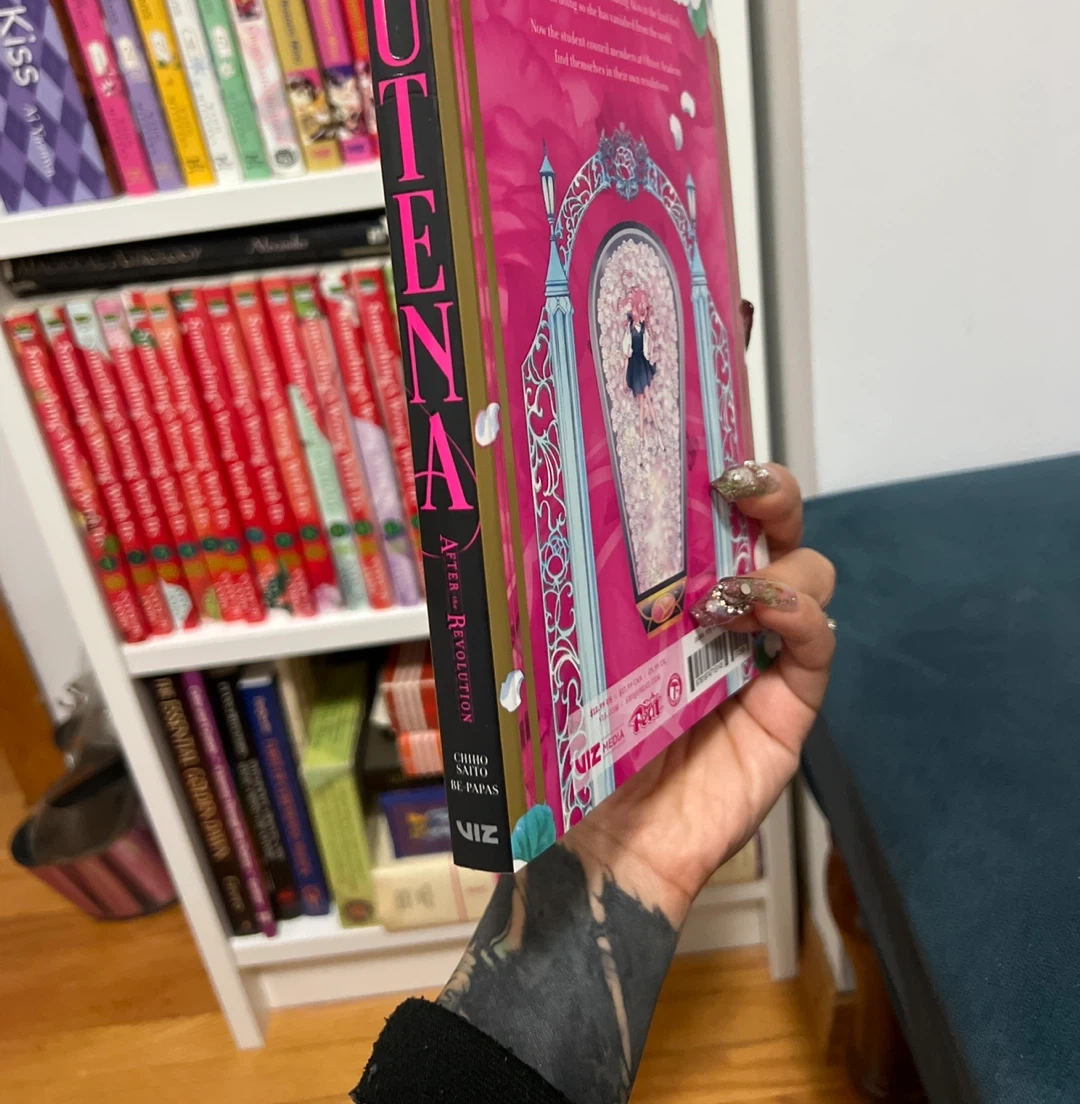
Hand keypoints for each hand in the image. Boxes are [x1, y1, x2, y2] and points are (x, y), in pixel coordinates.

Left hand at [570, 464, 834, 925]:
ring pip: (808, 570)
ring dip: (775, 561)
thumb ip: (533, 592)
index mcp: (671, 586)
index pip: (714, 512)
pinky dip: (798, 614)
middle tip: (733, 484)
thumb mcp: (543, 650)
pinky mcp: (790, 704)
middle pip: (778, 524)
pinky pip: (819, 644)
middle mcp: (727, 608)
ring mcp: (763, 653)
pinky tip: (755, 616)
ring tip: (717, 591)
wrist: (600, 843)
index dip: (719, 474)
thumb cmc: (570, 747)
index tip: (697, 452)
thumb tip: (476, 521)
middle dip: (770, 490)